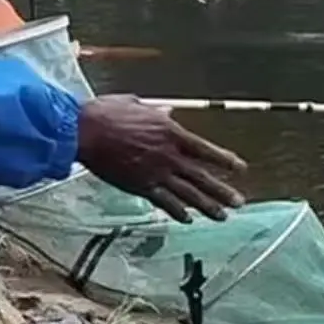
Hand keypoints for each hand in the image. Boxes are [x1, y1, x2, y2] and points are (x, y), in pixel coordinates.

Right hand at [76, 94, 245, 221]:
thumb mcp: (134, 104)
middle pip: (202, 176)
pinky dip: (177, 212)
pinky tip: (187, 219)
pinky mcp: (140, 186)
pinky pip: (164, 202)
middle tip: (239, 202)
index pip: (205, 150)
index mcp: (169, 132)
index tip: (240, 168)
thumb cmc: (106, 113)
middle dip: (222, 190)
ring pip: (188, 193)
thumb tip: (168, 112)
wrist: (83, 131)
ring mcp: (155, 172)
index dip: (224, 160)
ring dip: (207, 206)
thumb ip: (155, 112)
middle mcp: (168, 155)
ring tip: (222, 216)